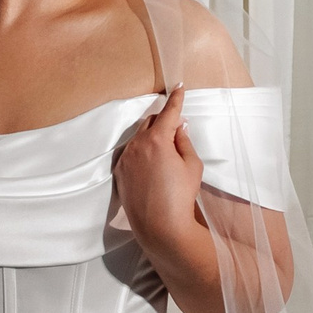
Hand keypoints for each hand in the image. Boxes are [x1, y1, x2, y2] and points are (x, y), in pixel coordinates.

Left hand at [114, 88, 203, 255]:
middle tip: (178, 129)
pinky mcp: (119, 172)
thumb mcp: (192, 166)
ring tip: (166, 153)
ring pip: (139, 137)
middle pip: (150, 122)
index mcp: (157, 140)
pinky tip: (153, 166)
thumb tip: (179, 127)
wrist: (160, 227)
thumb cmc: (181, 197)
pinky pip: (131, 153)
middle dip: (164, 121)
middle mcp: (137, 145)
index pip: (168, 112)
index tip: (178, 86)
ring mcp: (125, 159)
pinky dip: (142, 152)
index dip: (176, 98)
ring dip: (152, 137)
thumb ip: (184, 141)